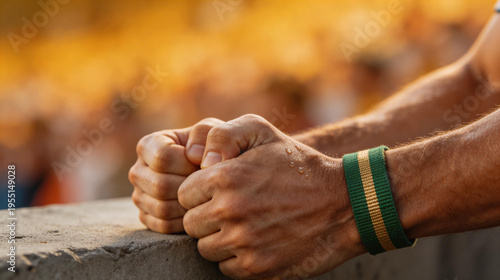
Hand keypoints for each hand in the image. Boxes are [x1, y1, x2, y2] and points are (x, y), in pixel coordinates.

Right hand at [129, 118, 223, 232]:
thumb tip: (194, 156)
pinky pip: (164, 225)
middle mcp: (138, 171)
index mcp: (148, 145)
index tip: (202, 164)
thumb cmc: (215, 148)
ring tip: (204, 194)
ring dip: (189, 204)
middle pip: (160, 186)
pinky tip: (198, 208)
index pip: (162, 158)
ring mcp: (139, 196)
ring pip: (161, 208)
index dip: (188, 164)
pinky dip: (186, 220)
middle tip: (207, 183)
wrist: (217, 173)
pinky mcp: (147, 218)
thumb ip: (207, 133)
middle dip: (190, 186)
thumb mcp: (215, 131)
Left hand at [178, 114, 364, 278]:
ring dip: (220, 239)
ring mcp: (244, 242)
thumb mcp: (262, 131)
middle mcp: (230, 210)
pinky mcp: (258, 268)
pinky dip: (237, 258)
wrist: (343, 203)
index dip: (200, 193)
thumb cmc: (298, 165)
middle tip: (233, 209)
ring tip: (246, 225)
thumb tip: (196, 161)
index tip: (219, 191)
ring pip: (205, 248)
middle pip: (190, 224)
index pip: (183, 195)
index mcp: (225, 176)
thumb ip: (220, 135)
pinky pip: (226, 268)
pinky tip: (257, 242)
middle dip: (207, 216)